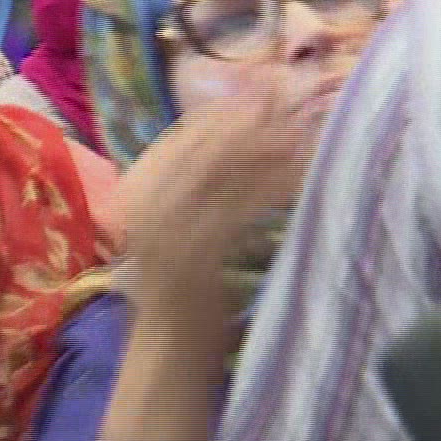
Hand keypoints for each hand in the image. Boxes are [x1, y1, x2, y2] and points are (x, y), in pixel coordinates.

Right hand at [115, 95, 310, 314]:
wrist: (168, 346)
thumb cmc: (179, 294)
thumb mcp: (174, 233)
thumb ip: (191, 193)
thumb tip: (232, 144)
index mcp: (139, 197)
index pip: (179, 140)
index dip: (220, 114)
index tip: (256, 93)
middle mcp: (148, 206)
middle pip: (202, 148)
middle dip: (247, 122)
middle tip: (287, 99)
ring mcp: (170, 228)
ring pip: (223, 173)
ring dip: (265, 150)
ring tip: (301, 132)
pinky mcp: (197, 252)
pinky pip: (240, 208)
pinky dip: (270, 188)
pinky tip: (297, 175)